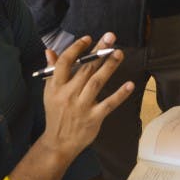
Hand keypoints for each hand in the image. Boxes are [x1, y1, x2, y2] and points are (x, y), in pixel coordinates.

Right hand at [36, 34, 132, 161]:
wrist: (58, 142)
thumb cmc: (55, 113)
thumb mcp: (49, 92)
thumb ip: (52, 70)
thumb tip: (49, 51)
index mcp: (56, 86)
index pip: (65, 62)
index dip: (76, 48)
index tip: (88, 38)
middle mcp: (68, 94)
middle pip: (85, 69)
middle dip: (98, 51)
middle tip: (110, 37)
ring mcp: (82, 106)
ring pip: (97, 82)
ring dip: (109, 66)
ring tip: (119, 53)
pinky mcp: (94, 118)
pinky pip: (109, 104)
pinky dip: (120, 94)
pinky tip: (129, 84)